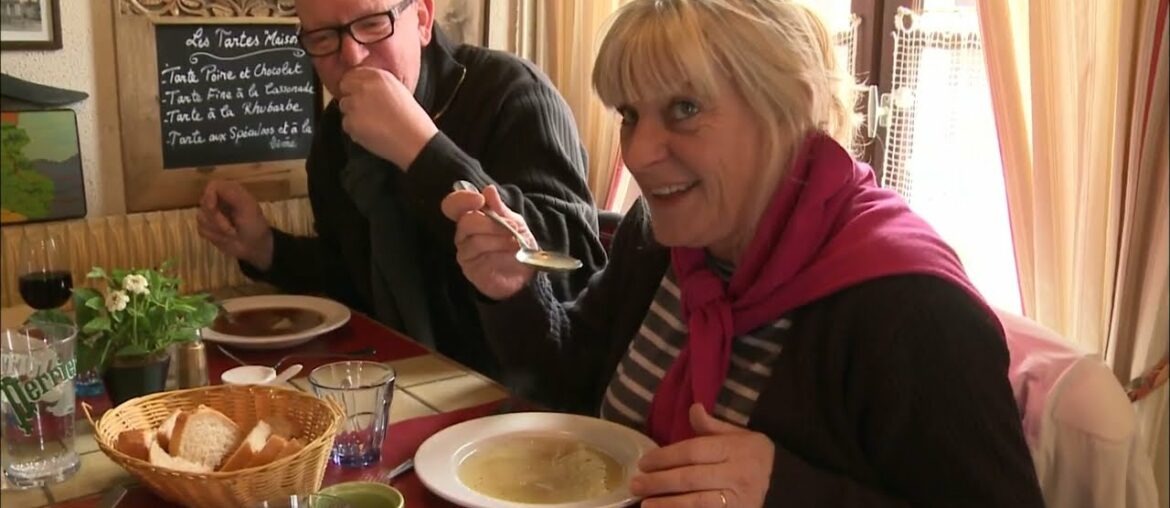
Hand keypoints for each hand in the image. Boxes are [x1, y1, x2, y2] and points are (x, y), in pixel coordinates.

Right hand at [196, 180, 273, 270]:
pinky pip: (201, 229)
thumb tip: (212, 188)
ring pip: (200, 217)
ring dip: (217, 229)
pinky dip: (213, 236)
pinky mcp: (207, 227)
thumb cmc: (254, 224)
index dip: (209, 197)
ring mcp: (212, 214)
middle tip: (231, 229)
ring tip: (232, 233)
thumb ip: (232, 193)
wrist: (255, 246)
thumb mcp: (248, 206)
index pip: (212, 186)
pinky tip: (225, 238)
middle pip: (203, 203)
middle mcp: (219, 200)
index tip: (213, 208)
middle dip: (217, 220)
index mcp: (230, 191)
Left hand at [338, 66, 437, 168]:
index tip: (360, 94)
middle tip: (365, 110)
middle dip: (352, 97)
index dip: (355, 85)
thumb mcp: (398, 90)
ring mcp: (356, 104)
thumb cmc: (411, 119)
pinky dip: (355, 130)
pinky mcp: (351, 122)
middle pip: (344, 88)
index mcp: (377, 76)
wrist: (414, 139)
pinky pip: (346, 125)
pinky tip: (371, 132)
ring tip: (373, 123)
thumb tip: (363, 86)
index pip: (352, 74)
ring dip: (353, 115)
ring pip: (344, 107)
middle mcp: (364, 87)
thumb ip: (378, 84)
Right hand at [441, 185, 536, 299]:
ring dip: (498, 238)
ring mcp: (464, 251)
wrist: (526, 273)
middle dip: (491, 223)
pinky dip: (496, 250)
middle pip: (465, 221)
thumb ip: (501, 209)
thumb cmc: (518, 245)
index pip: (453, 205)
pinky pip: (477, 254)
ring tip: (514, 243)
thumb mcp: (515, 223)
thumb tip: (488, 189)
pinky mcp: (468, 268)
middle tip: (510, 227)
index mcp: (472, 218)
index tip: (480, 199)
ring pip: (474, 238)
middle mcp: (464, 234)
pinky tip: (510, 253)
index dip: (462, 199)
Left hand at [631, 404, 774, 507]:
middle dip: (660, 481)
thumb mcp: (737, 435)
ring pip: (697, 502)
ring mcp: (738, 499)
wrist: (781, 483)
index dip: (666, 456)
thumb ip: (712, 426)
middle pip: (691, 477)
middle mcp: (738, 473)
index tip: (644, 462)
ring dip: (668, 503)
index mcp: (736, 448)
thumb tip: (693, 408)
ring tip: (645, 504)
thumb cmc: (750, 456)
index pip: (694, 451)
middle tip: (636, 484)